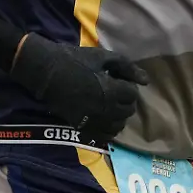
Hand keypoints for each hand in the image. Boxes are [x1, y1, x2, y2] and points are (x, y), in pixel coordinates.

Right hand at [9, 33, 148, 137]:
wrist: (46, 71)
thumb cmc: (76, 59)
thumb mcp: (103, 57)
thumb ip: (127, 67)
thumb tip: (145, 80)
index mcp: (111, 90)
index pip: (133, 95)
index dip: (130, 87)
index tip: (122, 81)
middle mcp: (104, 108)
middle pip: (127, 112)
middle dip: (126, 102)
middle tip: (118, 92)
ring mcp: (93, 119)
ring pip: (117, 126)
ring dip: (119, 116)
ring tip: (112, 106)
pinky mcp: (81, 126)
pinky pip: (103, 136)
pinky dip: (108, 130)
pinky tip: (105, 120)